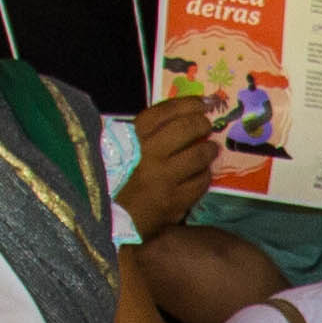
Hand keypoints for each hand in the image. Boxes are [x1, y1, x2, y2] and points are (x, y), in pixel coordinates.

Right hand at [123, 93, 228, 232]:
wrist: (110, 220)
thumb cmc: (116, 180)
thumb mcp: (121, 151)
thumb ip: (144, 134)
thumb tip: (181, 116)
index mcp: (130, 139)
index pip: (163, 113)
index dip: (188, 104)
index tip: (204, 102)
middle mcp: (147, 156)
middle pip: (185, 129)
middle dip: (202, 124)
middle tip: (207, 126)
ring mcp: (163, 180)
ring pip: (198, 156)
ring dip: (209, 149)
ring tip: (211, 149)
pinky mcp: (175, 202)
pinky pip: (201, 182)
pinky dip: (205, 175)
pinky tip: (202, 173)